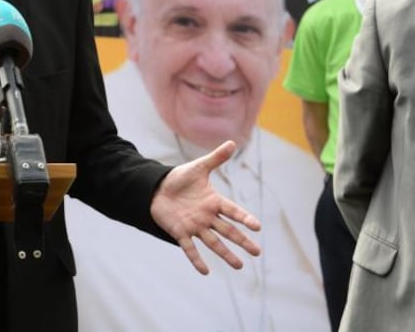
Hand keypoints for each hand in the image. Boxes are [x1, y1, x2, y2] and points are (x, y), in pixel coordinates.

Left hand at [149, 140, 260, 274]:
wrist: (156, 188)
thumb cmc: (179, 179)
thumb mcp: (198, 167)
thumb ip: (215, 158)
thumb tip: (232, 143)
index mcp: (213, 202)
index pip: (232, 211)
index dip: (244, 218)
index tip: (257, 226)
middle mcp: (207, 217)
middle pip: (228, 230)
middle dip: (242, 241)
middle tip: (257, 252)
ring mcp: (195, 226)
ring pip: (213, 242)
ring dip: (226, 254)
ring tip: (240, 266)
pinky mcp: (180, 232)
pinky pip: (190, 248)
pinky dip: (196, 259)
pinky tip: (205, 271)